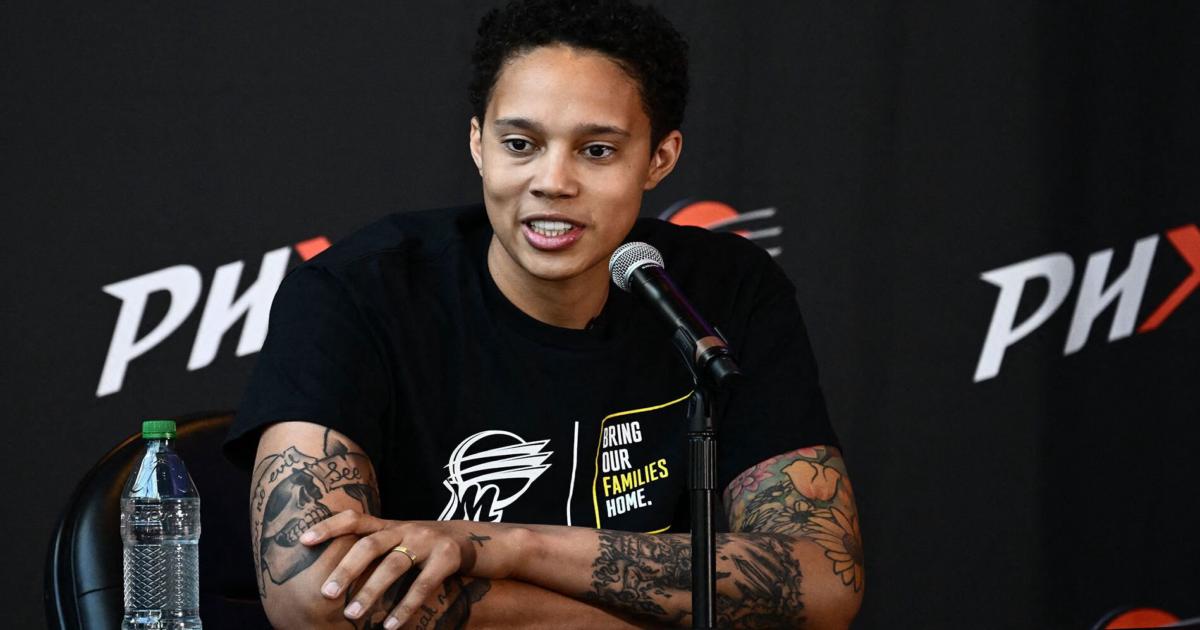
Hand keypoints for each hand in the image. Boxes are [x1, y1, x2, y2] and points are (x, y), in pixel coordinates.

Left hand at [298, 511, 516, 627]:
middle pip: (369, 545)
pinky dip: (405, 607)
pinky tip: (390, 625)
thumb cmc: (435, 548)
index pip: (354, 519)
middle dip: (345, 569)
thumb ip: (380, 549)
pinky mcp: (449, 556)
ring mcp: (428, 540)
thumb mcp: (406, 541)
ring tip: (351, 614)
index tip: (303, 540)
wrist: (487, 541)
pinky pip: (423, 584)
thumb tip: (340, 573)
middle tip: (326, 593)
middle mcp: (406, 528)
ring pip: (393, 565)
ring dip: (370, 592)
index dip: (329, 526)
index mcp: (391, 524)